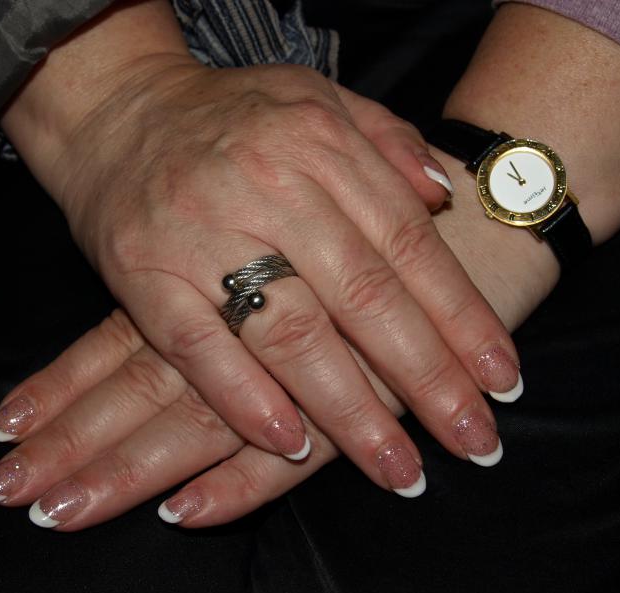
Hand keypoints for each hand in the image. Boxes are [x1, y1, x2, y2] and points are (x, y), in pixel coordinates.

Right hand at [1, 46, 520, 499]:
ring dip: (349, 412)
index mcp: (319, 143)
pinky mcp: (142, 272)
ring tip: (398, 469)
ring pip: (290, 334)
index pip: (408, 243)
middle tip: (473, 440)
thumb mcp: (317, 96)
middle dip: (426, 379)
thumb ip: (386, 139)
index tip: (503, 378)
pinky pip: (198, 348)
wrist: (117, 109)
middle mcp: (267, 186)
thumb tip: (444, 195)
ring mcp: (201, 232)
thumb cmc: (228, 114)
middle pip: (364, 298)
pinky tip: (290, 444)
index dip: (461, 316)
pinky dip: (244, 400)